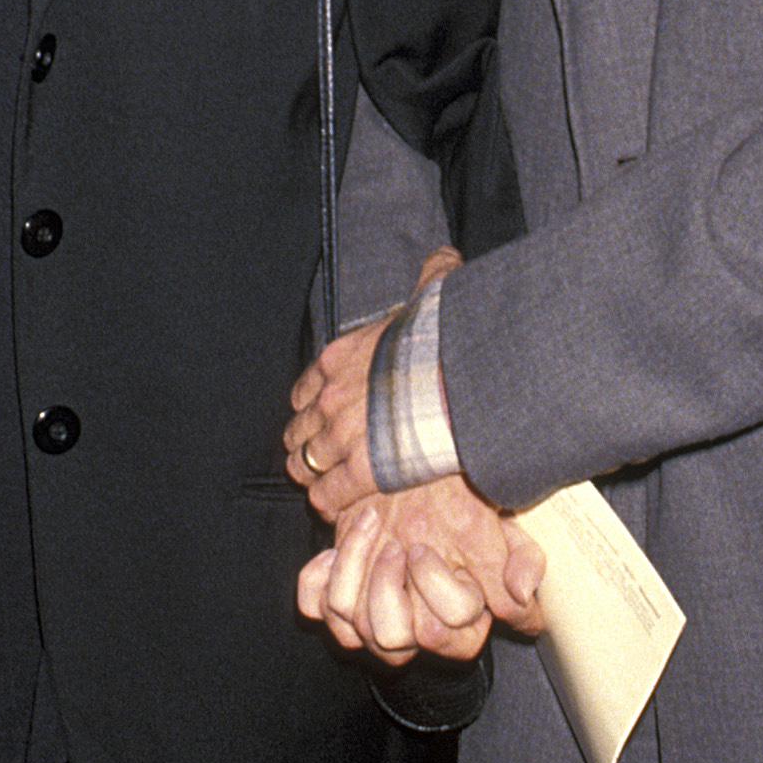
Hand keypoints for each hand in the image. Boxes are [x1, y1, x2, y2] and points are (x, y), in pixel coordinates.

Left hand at [285, 245, 461, 522]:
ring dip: (310, 472)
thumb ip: (433, 277)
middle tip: (312, 453)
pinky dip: (328, 501)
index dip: (310, 403)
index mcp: (341, 357)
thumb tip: (444, 257)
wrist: (462, 376)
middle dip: (305, 441)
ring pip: (307, 462)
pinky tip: (332, 504)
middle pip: (300, 428)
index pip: (307, 386)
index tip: (316, 411)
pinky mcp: (363, 471)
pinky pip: (330, 492)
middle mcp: (332, 396)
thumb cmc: (448, 337)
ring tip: (317, 482)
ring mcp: (344, 435)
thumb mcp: (433, 297)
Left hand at [298, 479, 544, 666]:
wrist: (421, 475)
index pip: (442, 632)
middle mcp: (412, 630)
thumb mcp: (504, 528)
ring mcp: (369, 619)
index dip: (432, 587)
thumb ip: (522, 563)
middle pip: (390, 639)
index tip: (426, 546)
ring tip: (371, 524)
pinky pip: (313, 605)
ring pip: (348, 624)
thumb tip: (523, 603)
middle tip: (398, 542)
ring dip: (354, 568)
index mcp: (458, 625)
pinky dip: (317, 577)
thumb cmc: (464, 505)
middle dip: (388, 586)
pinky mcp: (335, 598)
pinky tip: (333, 548)